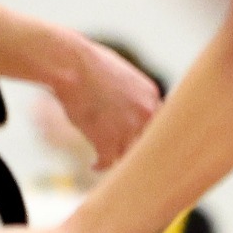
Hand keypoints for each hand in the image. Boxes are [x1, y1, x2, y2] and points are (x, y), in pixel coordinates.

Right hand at [48, 36, 159, 168]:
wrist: (71, 66)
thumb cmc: (89, 66)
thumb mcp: (123, 75)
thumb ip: (132, 94)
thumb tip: (125, 108)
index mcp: (151, 95)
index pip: (161, 121)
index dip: (149, 132)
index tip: (140, 140)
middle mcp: (146, 113)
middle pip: (150, 141)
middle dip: (140, 149)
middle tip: (132, 159)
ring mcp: (128, 129)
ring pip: (131, 154)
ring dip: (120, 158)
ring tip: (112, 162)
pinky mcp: (108, 141)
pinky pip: (108, 162)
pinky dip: (100, 166)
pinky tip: (94, 165)